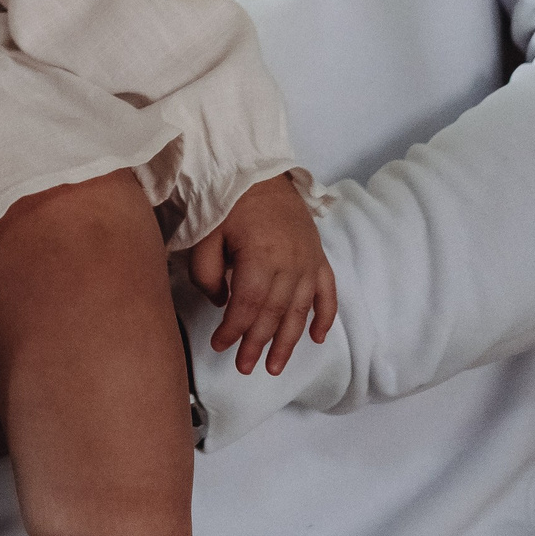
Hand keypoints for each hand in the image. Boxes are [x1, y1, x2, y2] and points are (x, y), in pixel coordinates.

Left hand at [190, 173, 338, 375]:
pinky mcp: (318, 256)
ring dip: (289, 341)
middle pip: (274, 313)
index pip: (248, 305)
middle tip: (245, 367)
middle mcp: (290, 264)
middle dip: (258, 343)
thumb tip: (223, 303)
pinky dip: (326, 317)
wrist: (258, 168)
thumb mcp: (206, 234)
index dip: (234, 329)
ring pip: (301, 310)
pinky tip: (318, 339)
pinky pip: (328, 292)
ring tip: (275, 366)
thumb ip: (207, 273)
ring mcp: (309, 261)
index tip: (220, 346)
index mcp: (261, 257)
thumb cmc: (227, 201)